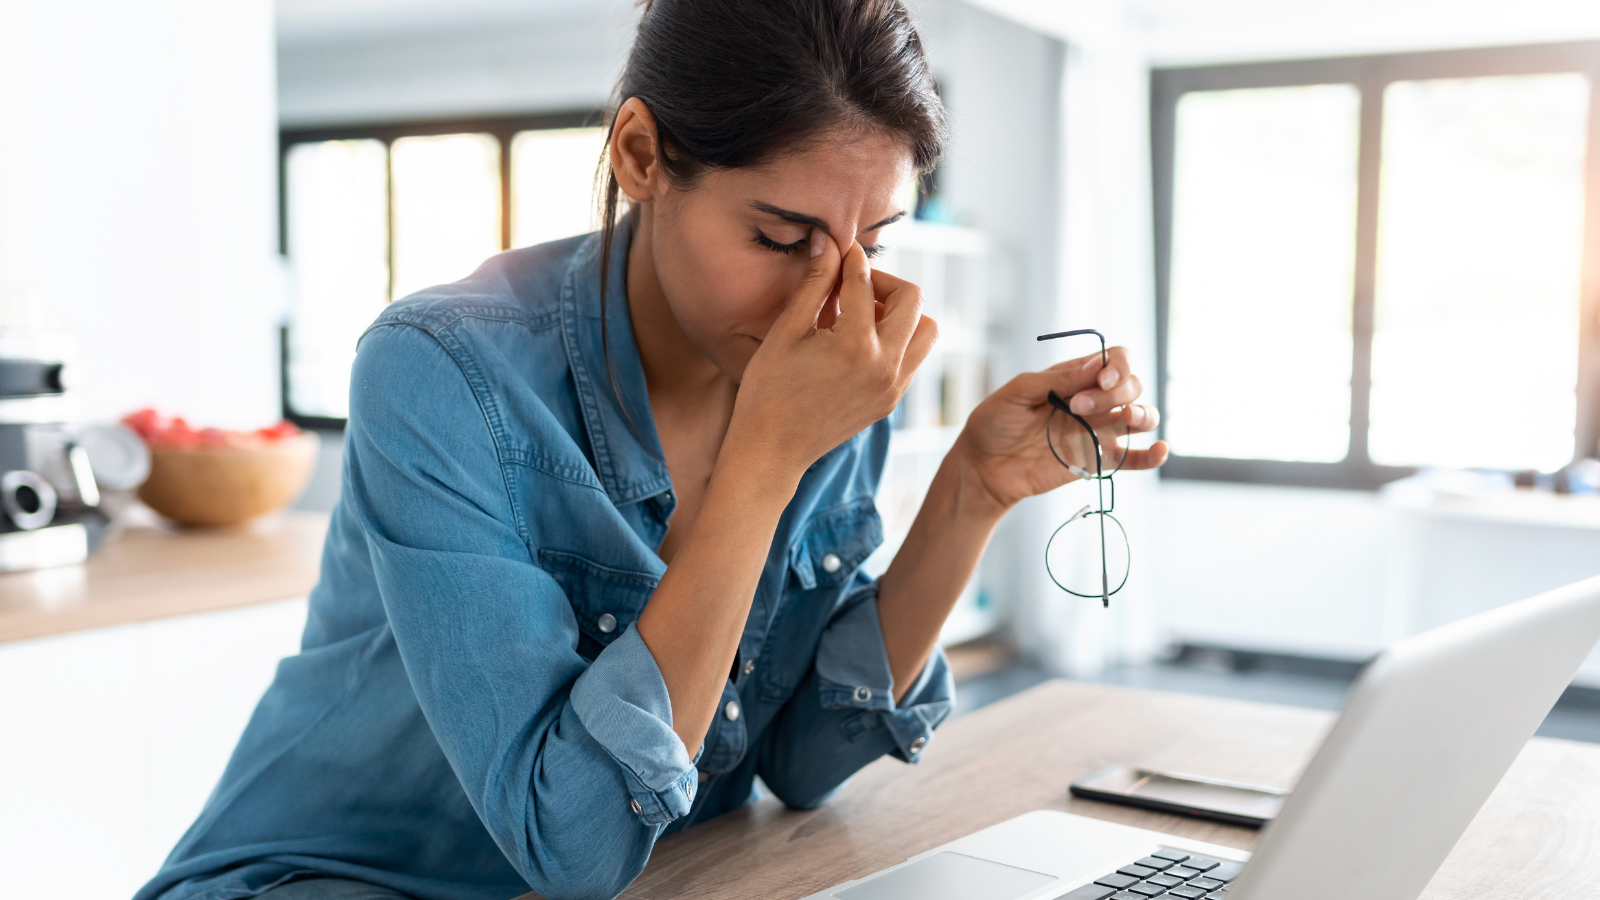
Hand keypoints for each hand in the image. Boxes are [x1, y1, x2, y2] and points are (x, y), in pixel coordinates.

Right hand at [727, 230, 937, 479]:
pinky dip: (898, 339)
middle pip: (913, 300)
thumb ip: (814, 283)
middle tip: (854, 285)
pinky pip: (914, 357)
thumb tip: (827, 240)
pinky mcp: (892, 401)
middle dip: (885, 282)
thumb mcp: (786, 331)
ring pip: (926, 330)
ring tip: (864, 315)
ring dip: (902, 313)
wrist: (772, 450)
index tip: (840, 249)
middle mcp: (885, 366)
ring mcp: (893, 387)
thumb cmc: (768, 390)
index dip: (850, 258)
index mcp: (856, 344)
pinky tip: (862, 340)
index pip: (865, 282)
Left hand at [954, 347, 1167, 511]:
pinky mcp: (1097, 460)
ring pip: (1141, 416)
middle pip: (1131, 385)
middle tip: (1078, 407)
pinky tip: (1159, 451)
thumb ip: (1057, 379)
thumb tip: (1096, 366)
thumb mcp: (1017, 393)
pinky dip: (1152, 455)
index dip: (1117, 366)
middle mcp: (1093, 401)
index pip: (1115, 360)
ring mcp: (1098, 430)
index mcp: (1074, 377)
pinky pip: (1133, 458)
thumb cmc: (994, 424)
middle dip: (1115, 392)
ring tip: (1127, 418)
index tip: (1100, 379)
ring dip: (1143, 413)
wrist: (983, 467)